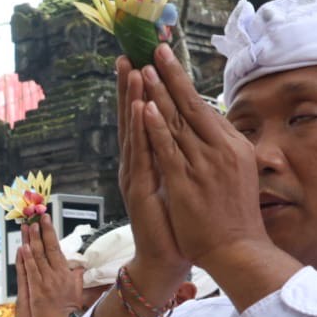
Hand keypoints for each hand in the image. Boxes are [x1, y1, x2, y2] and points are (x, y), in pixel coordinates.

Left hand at [15, 215, 84, 316]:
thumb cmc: (68, 309)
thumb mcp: (76, 289)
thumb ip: (75, 276)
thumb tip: (78, 266)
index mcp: (65, 273)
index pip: (57, 248)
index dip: (50, 232)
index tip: (46, 220)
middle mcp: (56, 274)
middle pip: (47, 248)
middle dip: (41, 231)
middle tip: (36, 218)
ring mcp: (46, 282)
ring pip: (38, 257)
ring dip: (32, 241)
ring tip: (28, 227)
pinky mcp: (37, 290)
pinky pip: (31, 272)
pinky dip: (27, 259)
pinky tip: (23, 248)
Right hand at [115, 56, 191, 299]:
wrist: (166, 259)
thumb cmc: (178, 224)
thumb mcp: (181, 184)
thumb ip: (178, 160)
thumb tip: (191, 136)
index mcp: (149, 163)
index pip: (144, 120)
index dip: (140, 93)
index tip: (140, 64)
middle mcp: (137, 166)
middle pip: (132, 120)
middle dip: (129, 88)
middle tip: (125, 57)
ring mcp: (135, 177)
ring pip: (133, 132)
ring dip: (131, 100)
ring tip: (130, 72)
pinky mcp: (139, 191)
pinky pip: (140, 154)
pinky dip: (139, 130)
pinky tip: (138, 109)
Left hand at [138, 44, 284, 282]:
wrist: (238, 251)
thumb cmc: (234, 217)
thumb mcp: (236, 175)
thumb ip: (224, 152)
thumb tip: (216, 133)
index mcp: (233, 147)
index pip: (204, 109)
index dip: (185, 85)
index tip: (172, 65)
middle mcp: (220, 151)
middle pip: (191, 106)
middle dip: (172, 76)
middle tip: (156, 50)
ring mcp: (203, 166)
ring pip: (177, 123)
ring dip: (159, 94)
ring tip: (145, 69)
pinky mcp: (187, 183)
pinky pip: (168, 150)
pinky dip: (156, 128)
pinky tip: (145, 109)